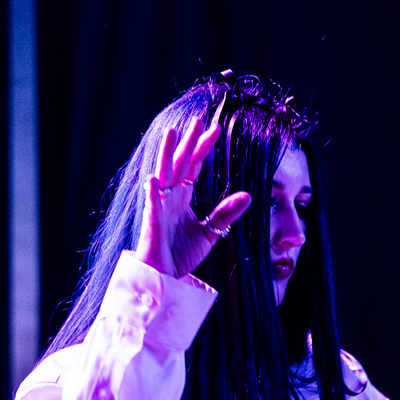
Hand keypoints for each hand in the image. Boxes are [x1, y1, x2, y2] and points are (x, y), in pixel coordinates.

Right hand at [135, 115, 250, 279]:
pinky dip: (152, 193)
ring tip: (172, 133)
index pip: (193, 165)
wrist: (164, 278)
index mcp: (182, 197)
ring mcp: (159, 208)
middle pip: (179, 163)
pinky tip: (155, 179)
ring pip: (163, 175)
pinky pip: (152, 206)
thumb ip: (225, 213)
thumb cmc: (180, 254)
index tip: (216, 128)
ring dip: (166, 155)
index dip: (204, 147)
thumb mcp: (210, 232)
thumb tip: (248, 195)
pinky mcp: (152, 225)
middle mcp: (170, 197)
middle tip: (197, 120)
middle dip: (188, 142)